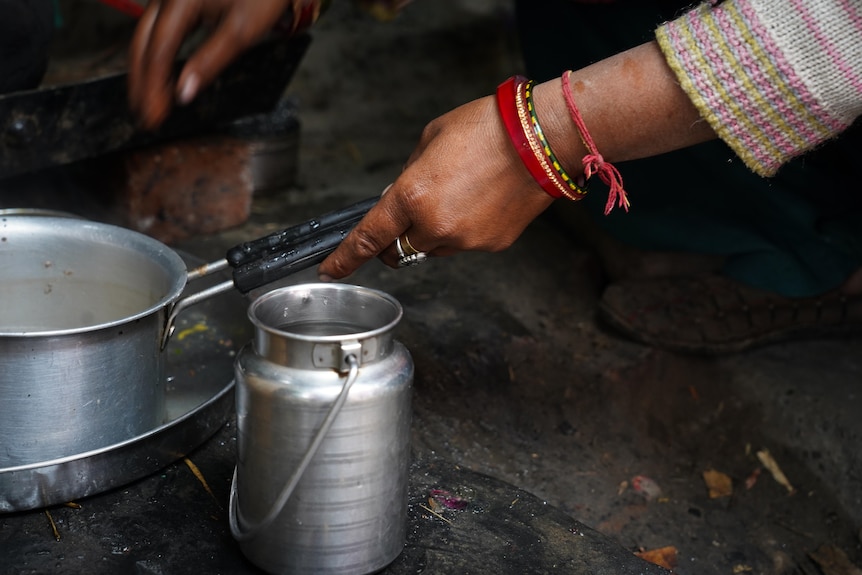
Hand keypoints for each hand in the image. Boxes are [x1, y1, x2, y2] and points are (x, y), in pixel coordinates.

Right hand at [128, 0, 295, 129]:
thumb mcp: (242, 31)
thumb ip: (211, 61)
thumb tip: (184, 93)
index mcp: (181, 0)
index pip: (158, 52)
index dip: (153, 87)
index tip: (154, 116)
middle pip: (143, 43)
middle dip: (141, 82)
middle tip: (146, 117)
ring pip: (145, 35)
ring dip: (144, 70)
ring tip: (148, 101)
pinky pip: (157, 28)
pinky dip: (155, 54)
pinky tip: (160, 75)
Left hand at [317, 94, 556, 279]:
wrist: (541, 138)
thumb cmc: (487, 128)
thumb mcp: (430, 139)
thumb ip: (408, 174)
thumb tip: (399, 195)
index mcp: (412, 196)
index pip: (369, 237)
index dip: (346, 257)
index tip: (330, 268)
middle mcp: (436, 226)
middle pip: (400, 250)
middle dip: (396, 237)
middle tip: (408, 214)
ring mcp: (466, 240)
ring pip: (434, 249)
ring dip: (432, 232)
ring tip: (458, 195)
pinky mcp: (492, 245)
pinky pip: (464, 244)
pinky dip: (463, 229)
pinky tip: (480, 201)